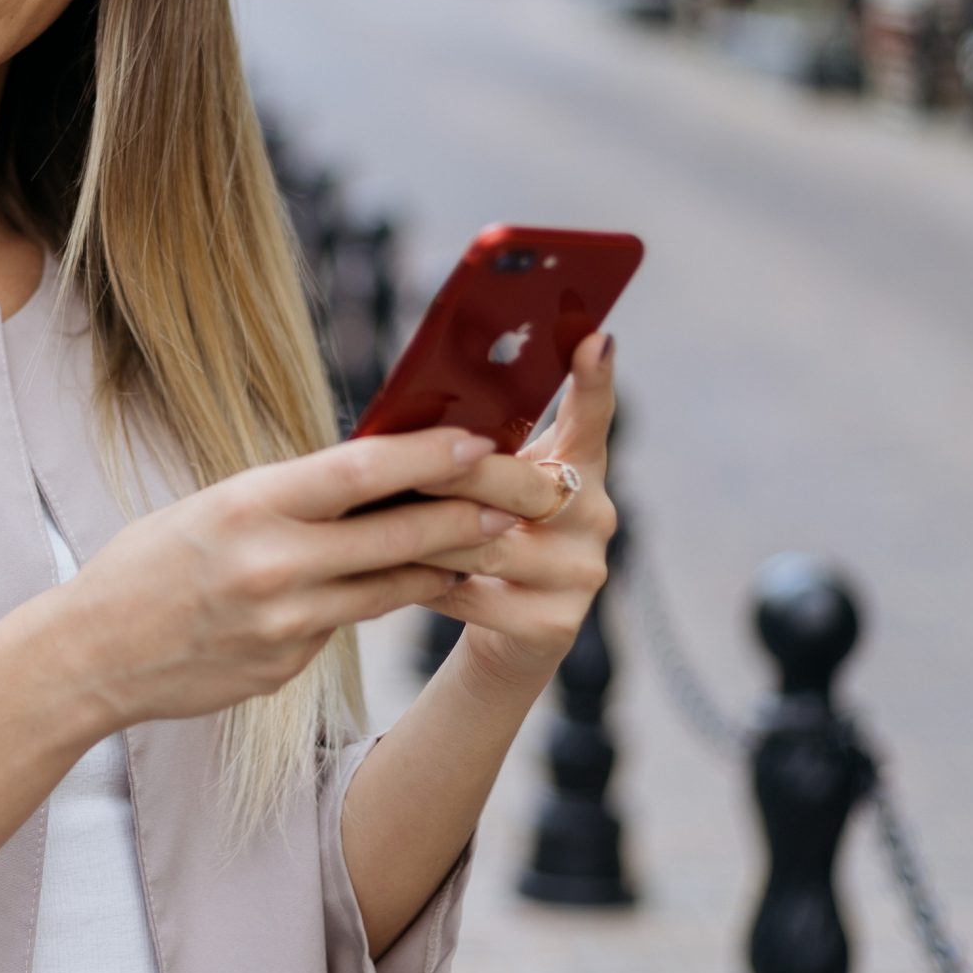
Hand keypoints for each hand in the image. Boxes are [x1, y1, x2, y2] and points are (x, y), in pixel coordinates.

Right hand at [44, 428, 519, 730]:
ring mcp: (285, 623)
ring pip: (391, 586)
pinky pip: (348, 625)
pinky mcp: (288, 666)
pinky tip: (395, 586)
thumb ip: (289, 496)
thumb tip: (372, 472)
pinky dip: (374, 601)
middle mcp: (274, 563)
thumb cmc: (151, 563)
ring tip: (484, 544)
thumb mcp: (213, 507)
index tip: (483, 443)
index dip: (432, 456)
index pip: (362, 471)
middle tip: (517, 500)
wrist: (92, 653)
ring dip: (444, 564)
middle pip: (398, 533)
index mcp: (250, 505)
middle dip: (470, 516)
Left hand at [404, 329, 618, 692]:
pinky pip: (473, 594)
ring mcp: (582, 571)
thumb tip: (408, 416)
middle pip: (521, 484)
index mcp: (578, 468)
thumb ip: (477, 455)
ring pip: (488, 541)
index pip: (592, 417)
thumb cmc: (482, 539)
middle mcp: (595, 515)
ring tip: (377, 524)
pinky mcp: (555, 623)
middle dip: (456, 476)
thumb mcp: (488, 491)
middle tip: (406, 469)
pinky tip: (396, 577)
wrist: (505, 636)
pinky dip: (427, 584)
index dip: (595, 378)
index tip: (594, 336)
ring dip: (427, 533)